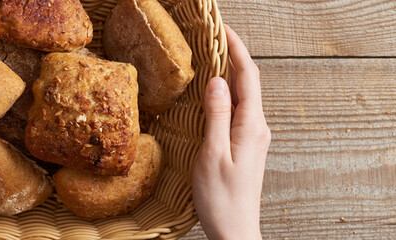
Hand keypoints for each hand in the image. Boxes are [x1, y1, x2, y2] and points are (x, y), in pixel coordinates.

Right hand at [192, 24, 270, 239]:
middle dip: (232, 55)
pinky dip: (225, 93)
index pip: (247, 76)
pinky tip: (212, 92)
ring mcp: (252, 137)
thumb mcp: (213, 154)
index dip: (236, 49)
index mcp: (251, 126)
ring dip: (229, 73)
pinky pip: (237, 110)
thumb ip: (216, 115)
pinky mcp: (244, 146)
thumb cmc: (222, 199)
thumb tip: (217, 81)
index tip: (221, 29)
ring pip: (243, 95)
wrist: (235, 231)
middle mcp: (257, 128)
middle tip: (211, 36)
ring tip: (209, 56)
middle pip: (248, 81)